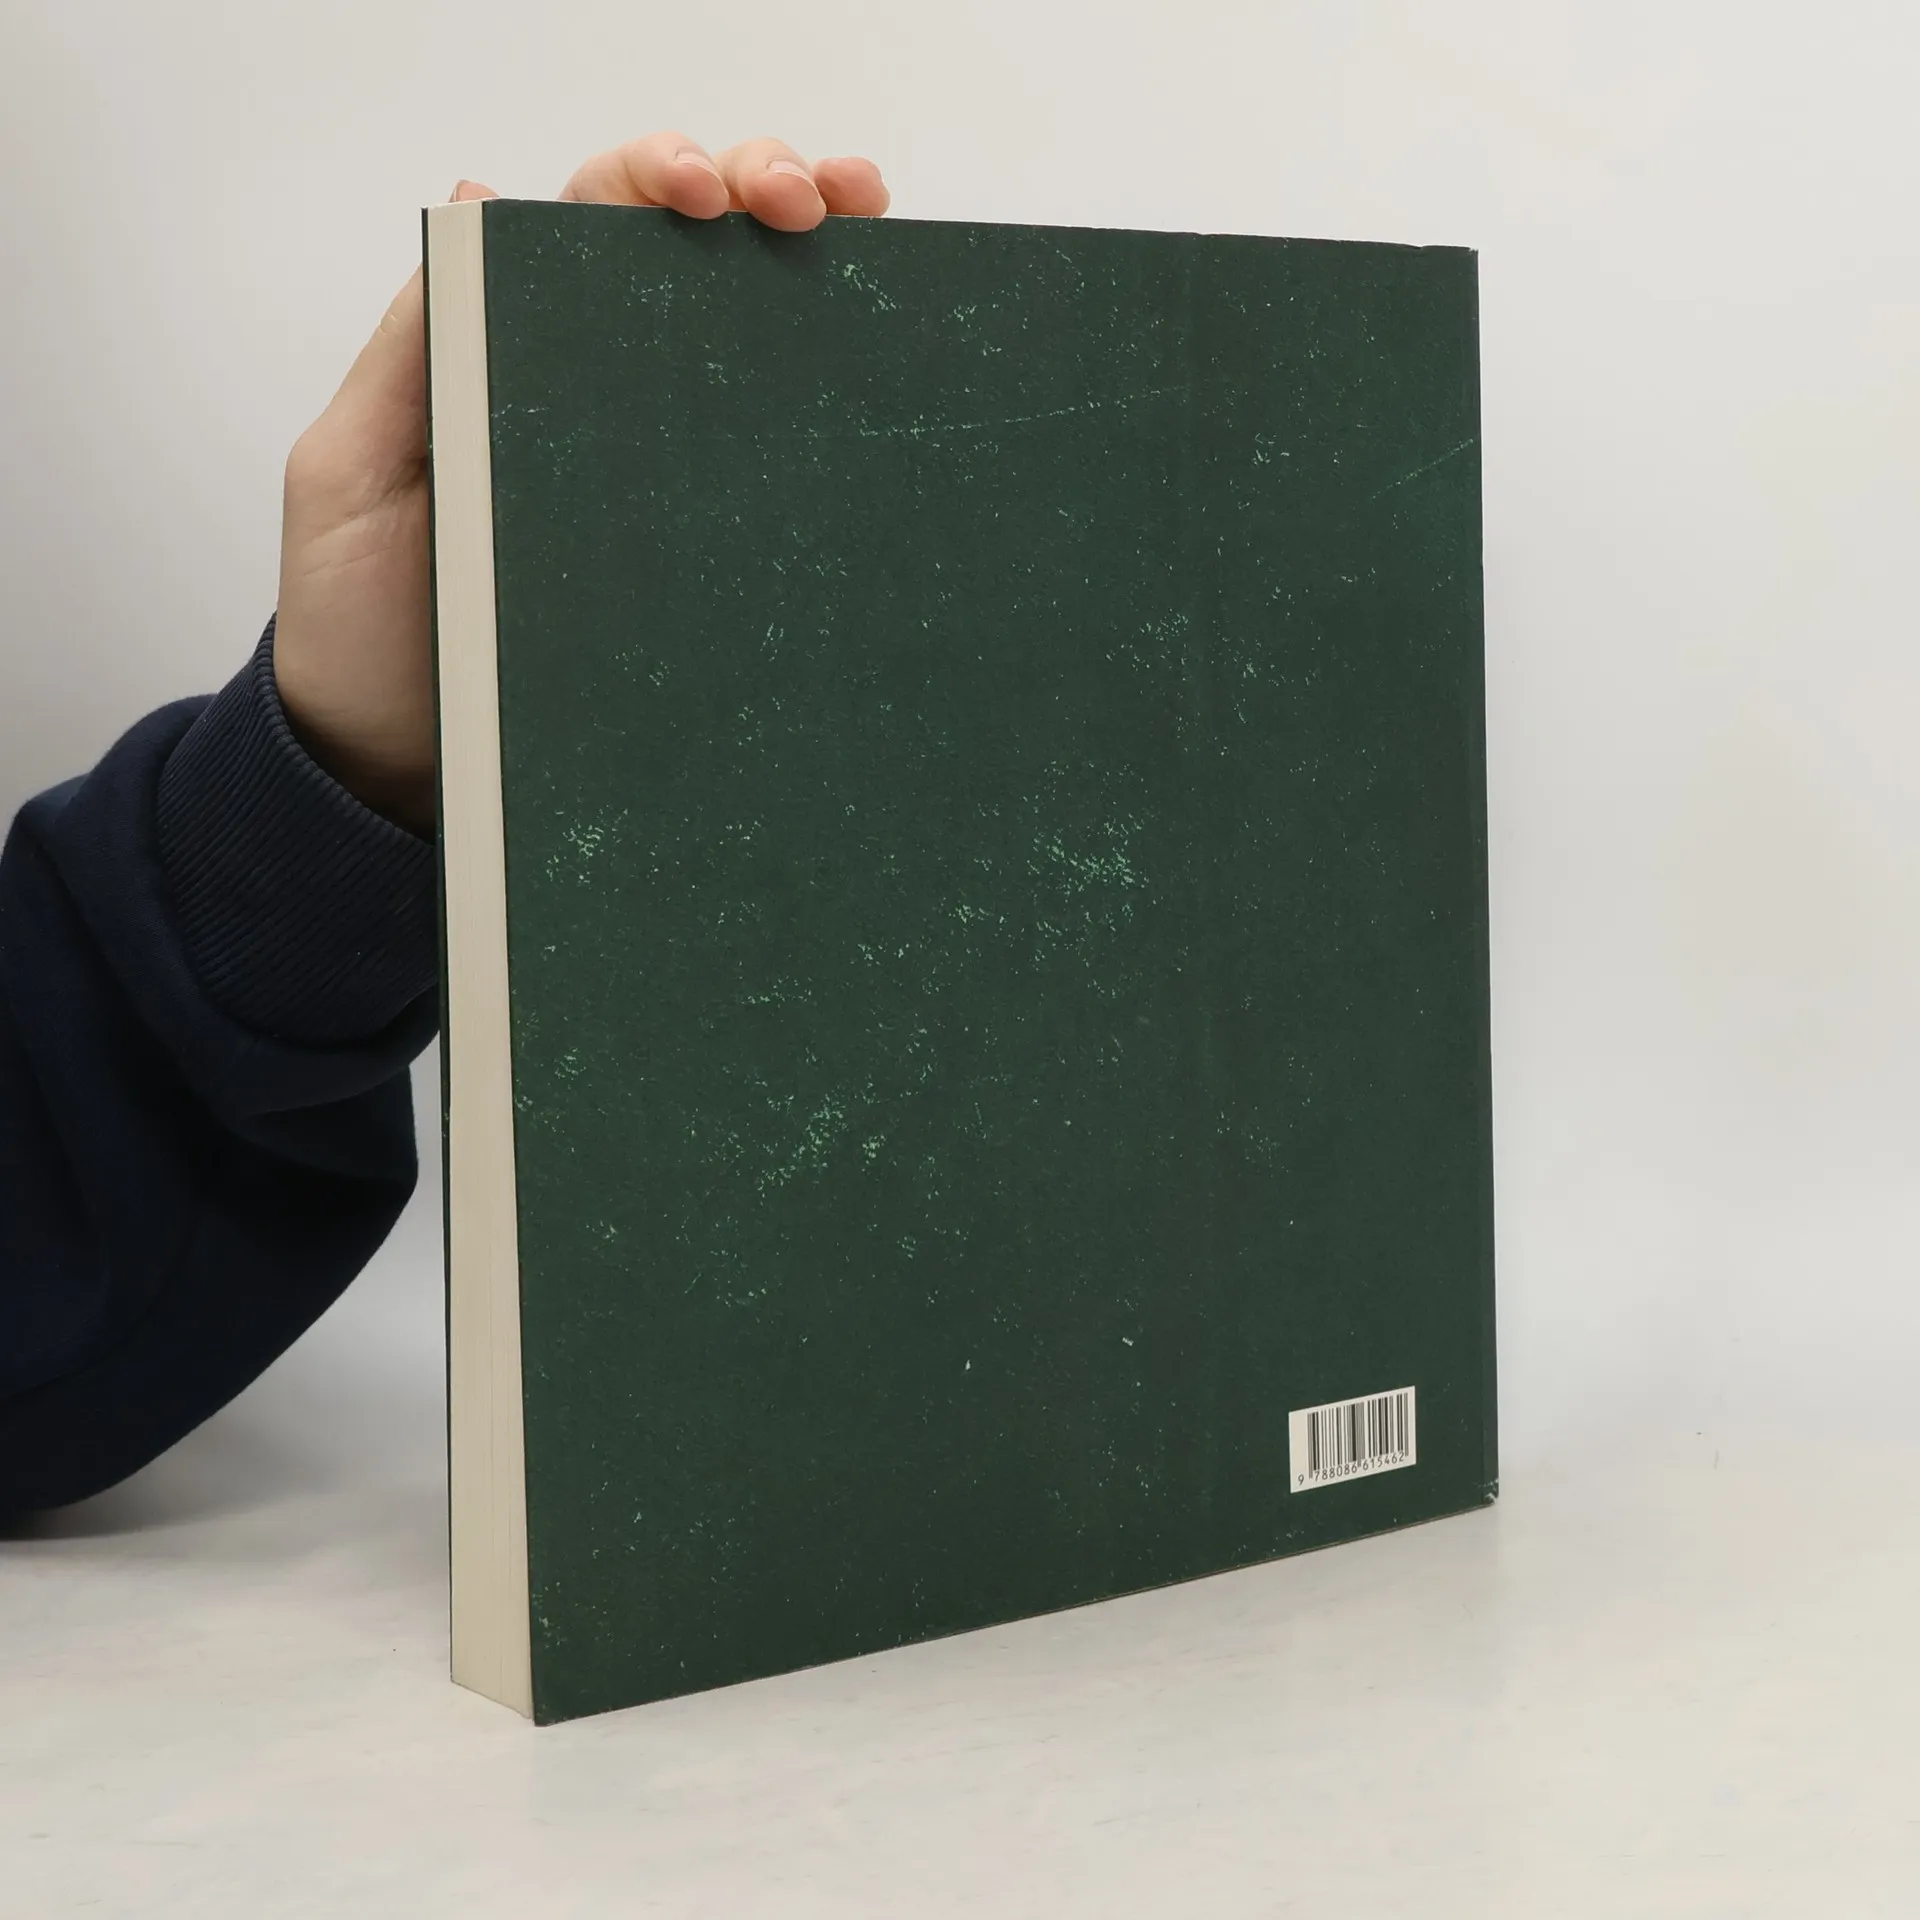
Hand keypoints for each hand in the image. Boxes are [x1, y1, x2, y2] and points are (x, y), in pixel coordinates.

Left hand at [271, 134, 889, 834]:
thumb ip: (410, 353)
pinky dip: (825, 414)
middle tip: (820, 203)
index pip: (599, 221)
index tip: (711, 191)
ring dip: (819, 271)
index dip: (664, 175)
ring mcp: (652, 476)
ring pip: (748, 343)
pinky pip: (766, 476)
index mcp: (511, 350)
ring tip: (870, 240)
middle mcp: (593, 395)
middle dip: (768, 191)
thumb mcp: (350, 473)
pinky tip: (872, 382)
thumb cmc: (361, 627)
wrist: (398, 771)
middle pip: (694, 257)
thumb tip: (479, 201)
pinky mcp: (695, 561)